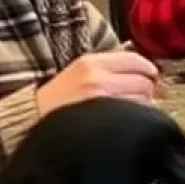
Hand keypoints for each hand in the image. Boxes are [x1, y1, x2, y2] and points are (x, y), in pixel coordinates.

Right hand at [36, 49, 158, 117]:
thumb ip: (110, 67)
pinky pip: (134, 118)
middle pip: (144, 82)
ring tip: (130, 111)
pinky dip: (136, 120)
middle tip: (140, 97)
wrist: (33, 121)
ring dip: (143, 107)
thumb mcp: (79, 71)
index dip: (148, 70)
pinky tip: (126, 122)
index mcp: (91, 63)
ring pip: (143, 102)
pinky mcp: (105, 123)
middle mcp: (97, 79)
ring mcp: (102, 102)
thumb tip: (148, 72)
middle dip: (147, 90)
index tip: (151, 76)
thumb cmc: (59, 100)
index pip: (136, 60)